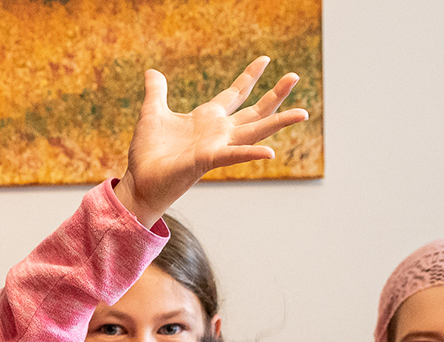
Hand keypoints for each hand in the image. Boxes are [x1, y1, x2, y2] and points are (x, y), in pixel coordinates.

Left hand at [113, 56, 309, 226]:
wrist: (140, 180)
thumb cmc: (147, 152)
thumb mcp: (152, 113)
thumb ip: (156, 92)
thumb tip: (152, 71)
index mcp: (207, 118)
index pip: (235, 93)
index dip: (249, 76)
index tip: (265, 59)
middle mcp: (218, 132)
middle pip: (254, 110)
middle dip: (275, 94)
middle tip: (294, 75)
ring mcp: (216, 146)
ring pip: (254, 131)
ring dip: (278, 122)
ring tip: (303, 113)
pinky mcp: (208, 160)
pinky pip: (233, 155)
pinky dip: (251, 153)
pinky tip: (271, 152)